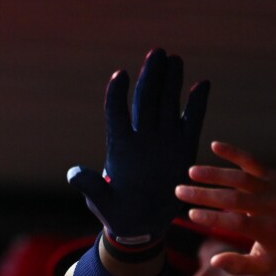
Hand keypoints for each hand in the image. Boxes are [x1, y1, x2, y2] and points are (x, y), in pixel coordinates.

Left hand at [68, 49, 209, 247]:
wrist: (141, 224)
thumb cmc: (116, 213)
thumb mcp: (101, 202)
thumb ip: (91, 187)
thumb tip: (74, 174)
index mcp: (120, 147)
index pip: (116, 113)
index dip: (117, 95)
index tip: (120, 75)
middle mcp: (141, 138)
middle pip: (145, 101)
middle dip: (150, 76)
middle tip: (156, 52)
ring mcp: (162, 140)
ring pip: (166, 104)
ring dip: (170, 82)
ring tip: (174, 58)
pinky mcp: (182, 147)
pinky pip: (191, 120)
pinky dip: (196, 103)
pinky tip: (202, 84)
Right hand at [176, 141, 275, 274]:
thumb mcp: (265, 266)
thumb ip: (239, 266)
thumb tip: (214, 261)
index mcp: (268, 230)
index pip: (236, 222)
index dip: (212, 218)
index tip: (191, 214)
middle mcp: (271, 207)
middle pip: (234, 198)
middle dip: (204, 194)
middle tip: (180, 191)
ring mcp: (272, 189)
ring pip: (240, 178)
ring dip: (214, 173)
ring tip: (191, 172)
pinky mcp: (272, 176)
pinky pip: (252, 161)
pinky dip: (234, 152)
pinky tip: (215, 145)